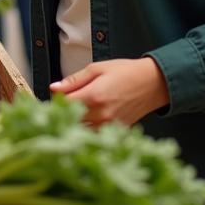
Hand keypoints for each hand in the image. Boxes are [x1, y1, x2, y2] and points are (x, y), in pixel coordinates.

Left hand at [49, 58, 169, 126]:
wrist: (153, 83)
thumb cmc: (126, 72)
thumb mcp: (97, 68)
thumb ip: (74, 80)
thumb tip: (53, 88)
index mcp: (93, 96)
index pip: (63, 105)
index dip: (54, 102)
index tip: (52, 99)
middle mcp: (101, 115)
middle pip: (70, 121)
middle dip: (62, 114)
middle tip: (60, 107)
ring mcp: (109, 126)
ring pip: (81, 131)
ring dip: (74, 124)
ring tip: (74, 114)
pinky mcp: (115, 132)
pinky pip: (94, 135)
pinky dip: (87, 130)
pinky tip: (87, 121)